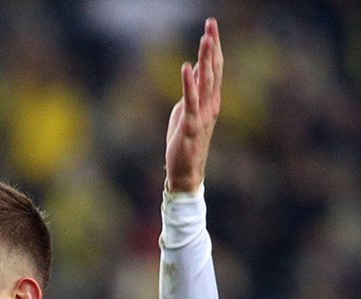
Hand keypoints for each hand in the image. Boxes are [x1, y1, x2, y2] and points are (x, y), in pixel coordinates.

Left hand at [165, 18, 222, 192]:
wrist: (186, 172)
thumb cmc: (185, 143)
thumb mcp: (186, 113)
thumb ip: (191, 93)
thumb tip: (191, 71)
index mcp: (210, 101)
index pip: (214, 69)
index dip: (213, 49)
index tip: (210, 28)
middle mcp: (210, 105)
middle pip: (213, 70)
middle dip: (212, 47)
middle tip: (211, 24)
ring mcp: (202, 115)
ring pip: (206, 82)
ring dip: (205, 59)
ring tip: (205, 39)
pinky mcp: (191, 125)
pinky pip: (190, 102)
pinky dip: (188, 84)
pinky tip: (186, 68)